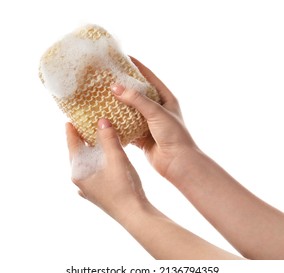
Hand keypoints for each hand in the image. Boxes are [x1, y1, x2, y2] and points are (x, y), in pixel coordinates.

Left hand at [66, 119, 146, 220]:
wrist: (134, 214)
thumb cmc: (123, 187)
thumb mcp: (116, 158)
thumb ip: (108, 138)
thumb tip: (101, 120)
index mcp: (79, 172)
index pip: (72, 146)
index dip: (71, 132)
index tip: (68, 121)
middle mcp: (80, 181)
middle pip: (78, 156)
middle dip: (81, 141)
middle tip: (84, 127)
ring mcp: (89, 189)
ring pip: (87, 165)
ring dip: (90, 152)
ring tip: (95, 141)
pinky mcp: (99, 193)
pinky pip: (94, 173)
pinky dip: (97, 163)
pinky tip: (104, 161)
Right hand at [111, 57, 197, 185]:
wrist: (177, 162)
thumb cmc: (174, 135)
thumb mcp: (157, 112)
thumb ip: (137, 100)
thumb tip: (116, 87)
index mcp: (165, 98)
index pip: (149, 77)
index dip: (137, 67)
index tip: (123, 57)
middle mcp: (156, 109)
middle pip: (137, 93)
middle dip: (123, 86)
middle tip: (107, 77)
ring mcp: (148, 123)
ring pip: (130, 110)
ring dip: (118, 105)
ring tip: (102, 96)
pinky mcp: (141, 136)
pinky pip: (126, 127)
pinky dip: (118, 124)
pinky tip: (106, 119)